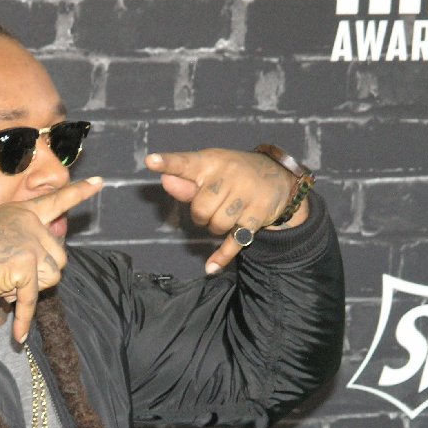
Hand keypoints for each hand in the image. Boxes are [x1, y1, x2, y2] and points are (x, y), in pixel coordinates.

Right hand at [0, 177, 104, 342]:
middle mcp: (31, 224)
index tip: (99, 181)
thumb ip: (26, 241)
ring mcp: (30, 243)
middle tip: (12, 277)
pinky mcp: (25, 266)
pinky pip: (31, 300)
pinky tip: (19, 336)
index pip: (57, 200)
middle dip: (42, 275)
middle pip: (60, 258)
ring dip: (31, 290)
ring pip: (52, 279)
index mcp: (24, 212)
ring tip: (3, 284)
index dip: (79, 192)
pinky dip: (24, 319)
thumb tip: (54, 266)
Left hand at [145, 148, 303, 274]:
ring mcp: (247, 194)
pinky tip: (210, 266)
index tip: (151, 161)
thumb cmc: (233, 176)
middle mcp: (230, 175)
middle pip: (200, 208)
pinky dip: (222, 255)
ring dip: (215, 227)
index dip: (168, 163)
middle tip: (212, 207)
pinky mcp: (258, 215)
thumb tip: (166, 181)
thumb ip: (186, 182)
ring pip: (216, 225)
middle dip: (201, 215)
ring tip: (226, 215)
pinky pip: (235, 241)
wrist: (277, 179)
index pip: (186, 163)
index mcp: (211, 161)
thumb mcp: (210, 172)